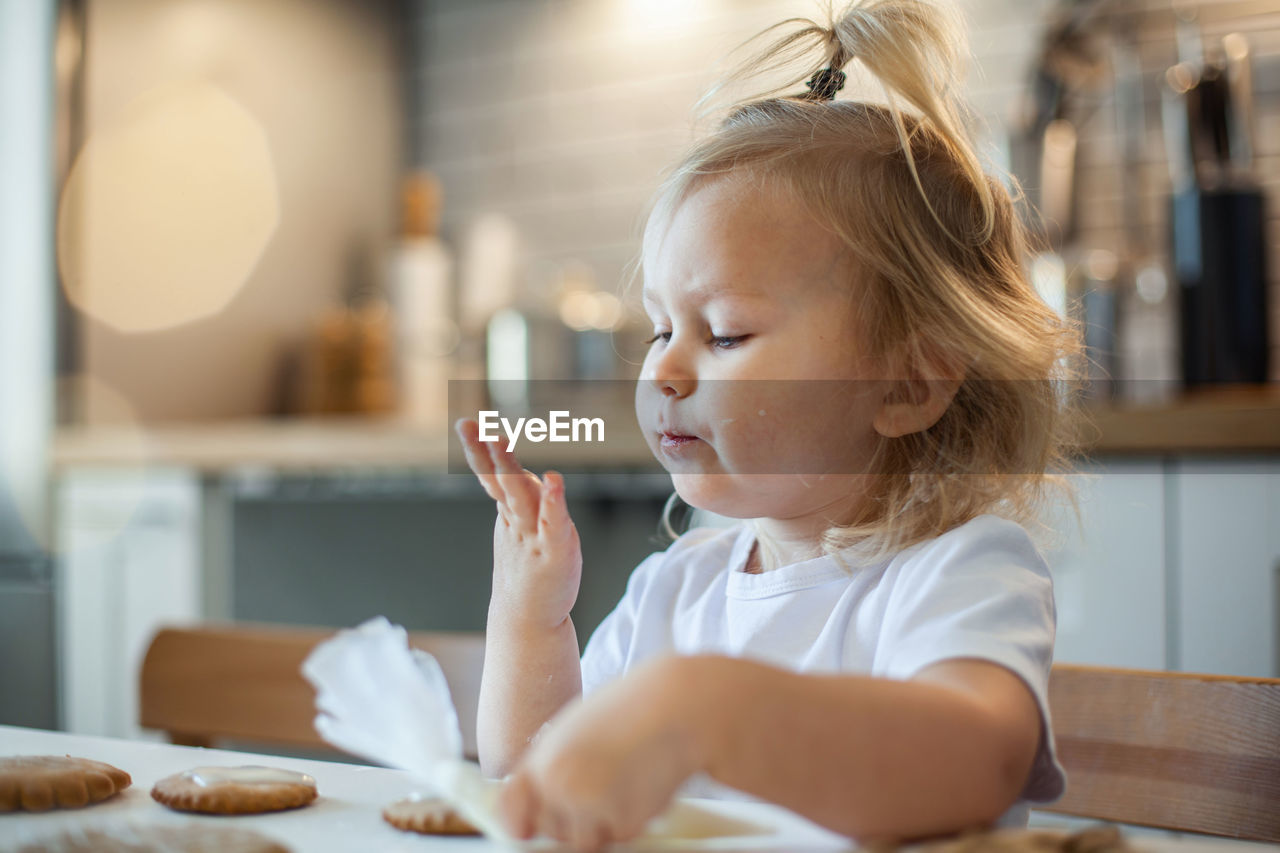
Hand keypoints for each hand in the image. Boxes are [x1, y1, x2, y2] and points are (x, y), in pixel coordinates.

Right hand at [455, 418, 582, 629]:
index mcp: (512, 515)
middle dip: (490, 454)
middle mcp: (520, 522)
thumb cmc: (530, 574)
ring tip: (500, 442)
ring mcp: (535, 536)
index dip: (480, 452)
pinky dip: (554, 501)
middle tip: (474, 427)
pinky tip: (555, 479)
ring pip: (521, 497)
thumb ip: (529, 504)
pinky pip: (553, 522)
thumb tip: (534, 477)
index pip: (493, 479)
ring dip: (510, 469)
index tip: (466, 424)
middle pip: (502, 483)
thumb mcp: (526, 532)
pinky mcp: (555, 551)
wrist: (530, 619)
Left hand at [497, 658, 705, 851]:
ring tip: (622, 782)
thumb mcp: (573, 731)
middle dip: (567, 819)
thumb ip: (551, 767)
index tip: (526, 828)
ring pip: (583, 840)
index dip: (518, 822)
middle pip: (548, 829)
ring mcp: (590, 807)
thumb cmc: (627, 711)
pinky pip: (620, 836)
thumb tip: (536, 806)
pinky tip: (642, 784)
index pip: (508, 810)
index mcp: (541, 761)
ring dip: (600, 823)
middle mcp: (558, 788)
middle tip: (596, 787)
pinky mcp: (624, 823)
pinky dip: (631, 820)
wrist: (676, 705)